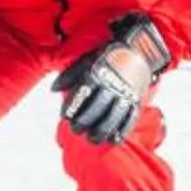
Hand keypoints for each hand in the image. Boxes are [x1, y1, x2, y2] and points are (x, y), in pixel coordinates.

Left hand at [53, 13, 171, 146]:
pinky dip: (122, 131)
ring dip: (102, 130)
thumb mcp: (87, 60)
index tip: (66, 116)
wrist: (138, 50)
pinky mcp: (136, 99)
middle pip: (97, 107)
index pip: (82, 93)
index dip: (73, 107)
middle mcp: (111, 84)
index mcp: (97, 73)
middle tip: (76, 130)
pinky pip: (130, 118)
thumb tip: (53, 90)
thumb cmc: (107, 57)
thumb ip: (70, 75)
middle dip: (85, 121)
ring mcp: (125, 93)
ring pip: (113, 116)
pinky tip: (113, 140)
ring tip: (93, 139)